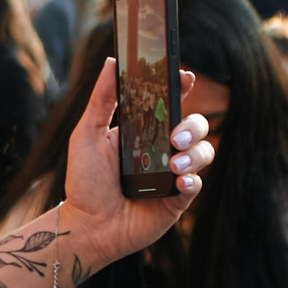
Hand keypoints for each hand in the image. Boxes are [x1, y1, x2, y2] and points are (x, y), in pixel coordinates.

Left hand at [58, 58, 213, 272]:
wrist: (86, 226)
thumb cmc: (84, 181)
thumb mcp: (86, 135)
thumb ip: (101, 100)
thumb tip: (111, 61)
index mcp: (144, 130)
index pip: (172, 103)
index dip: (183, 88)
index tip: (186, 77)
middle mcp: (163, 150)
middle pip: (196, 126)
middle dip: (193, 126)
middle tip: (173, 137)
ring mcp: (173, 175)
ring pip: (203, 152)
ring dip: (194, 154)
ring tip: (174, 166)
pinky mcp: (177, 200)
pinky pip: (196, 184)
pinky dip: (192, 180)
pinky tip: (180, 181)